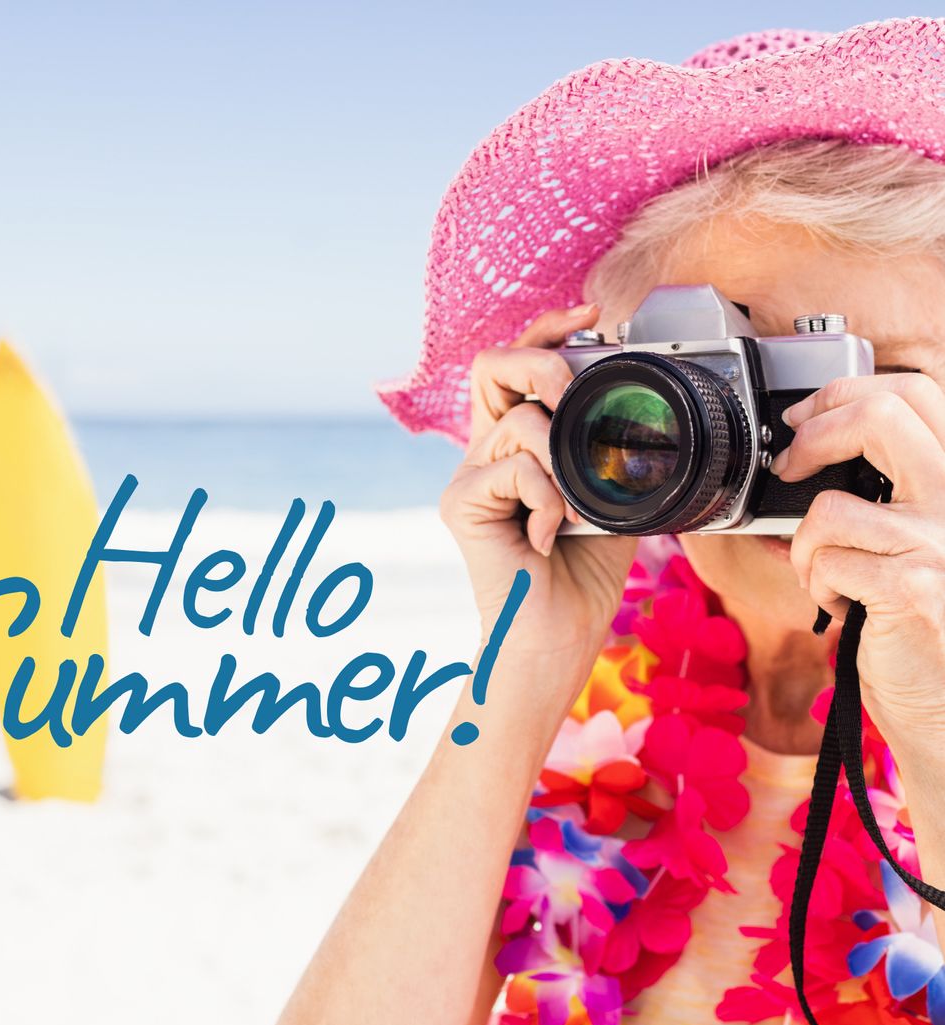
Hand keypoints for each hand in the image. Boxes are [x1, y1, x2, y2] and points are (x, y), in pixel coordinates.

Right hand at [440, 302, 638, 693]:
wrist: (557, 632)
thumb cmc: (583, 570)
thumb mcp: (612, 492)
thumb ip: (611, 448)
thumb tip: (638, 407)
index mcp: (518, 441)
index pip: (517, 363)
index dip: (549, 329)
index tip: (593, 317)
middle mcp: (487, 449)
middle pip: (492, 364)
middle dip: (544, 364)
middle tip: (575, 399)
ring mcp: (470, 475)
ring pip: (518, 422)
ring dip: (562, 455)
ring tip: (576, 502)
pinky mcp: (461, 504)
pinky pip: (514, 469)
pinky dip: (548, 497)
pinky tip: (550, 533)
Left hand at [773, 372, 944, 756]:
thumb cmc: (925, 619)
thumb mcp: (915, 537)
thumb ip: (887, 490)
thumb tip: (806, 444)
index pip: (916, 393)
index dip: (844, 393)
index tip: (803, 418)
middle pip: (880, 416)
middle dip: (812, 436)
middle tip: (790, 466)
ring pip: (830, 506)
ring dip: (806, 546)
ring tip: (828, 577)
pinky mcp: (916, 585)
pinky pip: (825, 561)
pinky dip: (817, 586)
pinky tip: (845, 608)